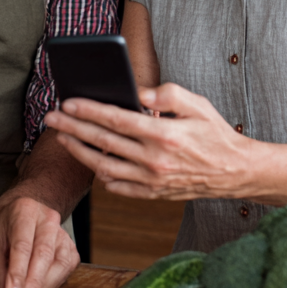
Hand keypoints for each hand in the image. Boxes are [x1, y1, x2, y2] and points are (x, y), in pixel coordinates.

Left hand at [0, 193, 79, 287]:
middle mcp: (48, 220)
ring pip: (59, 265)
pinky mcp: (72, 249)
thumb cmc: (6, 226)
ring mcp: (63, 234)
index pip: (22, 246)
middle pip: (44, 255)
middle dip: (34, 286)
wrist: (25, 211)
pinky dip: (51, 286)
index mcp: (24, 212)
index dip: (17, 274)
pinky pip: (65, 272)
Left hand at [43, 83, 252, 200]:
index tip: (68, 103)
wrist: (234, 172)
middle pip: (102, 141)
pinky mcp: (153, 194)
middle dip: (72, 128)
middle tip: (52, 118)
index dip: (88, 110)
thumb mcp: (197, 104)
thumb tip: (138, 93)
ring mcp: (151, 180)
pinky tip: (91, 163)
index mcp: (163, 134)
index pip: (116, 119)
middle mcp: (153, 160)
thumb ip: (167, 94)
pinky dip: (101, 176)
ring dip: (79, 152)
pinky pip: (118, 187)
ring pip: (103, 166)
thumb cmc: (215, 134)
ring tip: (64, 138)